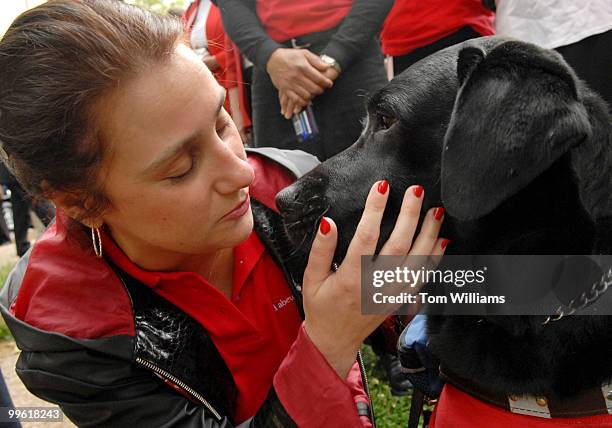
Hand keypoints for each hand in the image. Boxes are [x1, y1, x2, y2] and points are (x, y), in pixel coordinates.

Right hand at [266, 48, 333, 118]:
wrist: (273, 59)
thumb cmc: (289, 56)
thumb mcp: (304, 53)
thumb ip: (316, 60)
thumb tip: (327, 67)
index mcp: (303, 66)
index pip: (318, 78)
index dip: (326, 82)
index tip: (329, 84)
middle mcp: (297, 76)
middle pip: (313, 88)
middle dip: (320, 90)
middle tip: (322, 88)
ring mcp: (290, 83)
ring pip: (306, 95)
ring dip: (312, 96)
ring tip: (314, 93)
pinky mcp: (285, 89)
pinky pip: (296, 99)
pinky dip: (303, 101)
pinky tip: (306, 99)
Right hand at [303, 182, 446, 377]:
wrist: (334, 341)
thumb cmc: (321, 308)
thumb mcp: (311, 278)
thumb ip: (320, 250)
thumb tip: (328, 222)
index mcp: (350, 278)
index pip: (366, 236)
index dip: (375, 209)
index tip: (381, 186)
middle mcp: (374, 286)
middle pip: (399, 245)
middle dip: (410, 215)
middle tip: (416, 191)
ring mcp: (391, 295)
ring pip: (417, 261)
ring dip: (429, 234)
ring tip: (436, 210)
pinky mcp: (400, 301)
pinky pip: (423, 277)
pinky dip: (434, 258)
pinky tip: (441, 240)